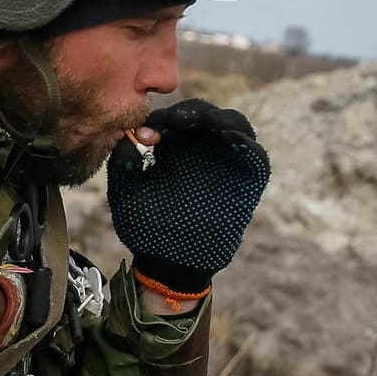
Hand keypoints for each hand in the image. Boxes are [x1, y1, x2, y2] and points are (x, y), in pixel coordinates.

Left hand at [107, 98, 270, 295]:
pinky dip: (245, 143)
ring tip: (206, 122)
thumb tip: (127, 135)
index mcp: (172, 149)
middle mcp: (200, 150)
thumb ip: (122, 164)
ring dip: (220, 119)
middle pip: (203, 115)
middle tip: (178, 119)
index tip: (148, 132)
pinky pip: (254, 155)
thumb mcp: (125, 193)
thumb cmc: (145, 228)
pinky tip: (230, 138)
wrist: (170, 263)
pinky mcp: (248, 179)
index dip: (161, 119)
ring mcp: (226, 162)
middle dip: (191, 112)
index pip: (172, 119)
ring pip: (232, 126)